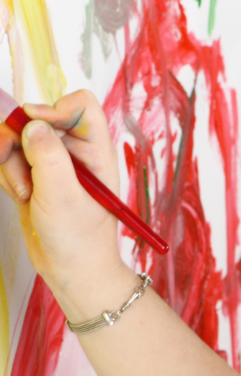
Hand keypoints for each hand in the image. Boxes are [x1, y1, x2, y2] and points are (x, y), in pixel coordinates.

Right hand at [0, 91, 130, 309]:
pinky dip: (7, 175)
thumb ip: (47, 156)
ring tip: (26, 193)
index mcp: (95, 151)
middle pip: (37, 118)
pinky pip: (8, 158)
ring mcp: (52, 163)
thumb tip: (33, 123)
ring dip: (11, 163)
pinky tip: (22, 198)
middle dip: (20, 141)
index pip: (80, 105)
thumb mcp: (62, 196)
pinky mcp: (33, 175)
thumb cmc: (79, 239)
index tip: (35, 127)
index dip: (55, 108)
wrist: (70, 271)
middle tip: (22, 172)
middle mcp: (76, 152)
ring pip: (16, 138)